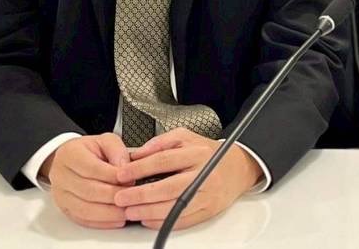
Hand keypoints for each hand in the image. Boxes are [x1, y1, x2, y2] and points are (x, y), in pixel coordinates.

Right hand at [42, 134, 131, 228]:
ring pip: (85, 209)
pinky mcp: (65, 209)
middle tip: (131, 197)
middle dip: (113, 196)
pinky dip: (102, 222)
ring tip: (127, 211)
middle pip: (89, 191)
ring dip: (109, 213)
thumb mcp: (104, 141)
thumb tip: (125, 171)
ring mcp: (61, 194)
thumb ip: (117, 151)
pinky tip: (116, 219)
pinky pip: (83, 220)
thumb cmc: (89, 151)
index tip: (130, 180)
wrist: (70, 159)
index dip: (112, 176)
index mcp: (70, 154)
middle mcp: (61, 175)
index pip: (92, 168)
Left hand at [112, 128, 263, 229]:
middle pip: (168, 187)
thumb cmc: (208, 152)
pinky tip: (148, 219)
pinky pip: (184, 220)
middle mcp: (203, 174)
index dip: (140, 168)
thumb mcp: (185, 137)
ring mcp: (207, 195)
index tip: (122, 174)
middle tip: (121, 197)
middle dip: (141, 195)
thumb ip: (160, 142)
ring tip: (130, 210)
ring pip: (175, 207)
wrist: (237, 168)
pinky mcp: (209, 210)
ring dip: (149, 211)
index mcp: (196, 153)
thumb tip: (137, 154)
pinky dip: (163, 221)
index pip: (163, 160)